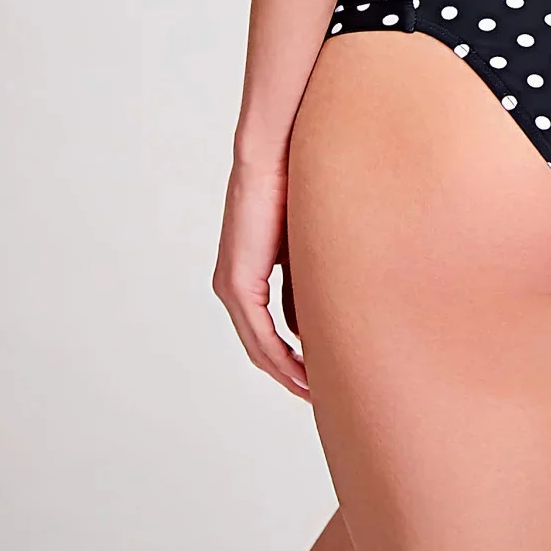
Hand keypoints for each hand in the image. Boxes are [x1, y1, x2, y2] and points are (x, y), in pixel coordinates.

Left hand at [213, 155, 309, 399]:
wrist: (272, 154)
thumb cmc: (292, 184)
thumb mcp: (303, 243)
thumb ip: (305, 280)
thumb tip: (317, 317)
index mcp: (244, 274)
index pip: (265, 330)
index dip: (290, 358)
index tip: (318, 374)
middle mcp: (231, 285)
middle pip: (260, 347)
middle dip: (289, 375)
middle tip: (320, 395)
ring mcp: (231, 287)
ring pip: (259, 347)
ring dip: (287, 374)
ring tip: (316, 393)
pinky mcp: (239, 284)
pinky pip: (261, 335)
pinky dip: (282, 359)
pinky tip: (304, 374)